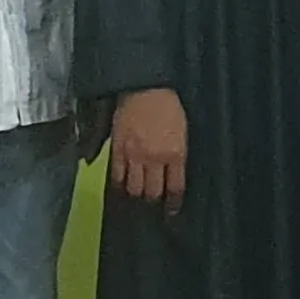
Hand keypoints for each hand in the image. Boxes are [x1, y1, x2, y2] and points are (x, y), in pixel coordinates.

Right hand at [108, 88, 189, 215]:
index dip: (173, 203)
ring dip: (136, 195)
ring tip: (137, 197)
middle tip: (153, 203)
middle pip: (152, 192)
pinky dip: (119, 186)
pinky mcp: (117, 149)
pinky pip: (116, 176)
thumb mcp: (183, 131)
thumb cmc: (169, 106)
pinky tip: (121, 189)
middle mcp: (154, 158)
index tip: (172, 211)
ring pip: (134, 188)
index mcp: (176, 153)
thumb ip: (177, 155)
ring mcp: (134, 155)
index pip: (175, 188)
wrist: (145, 87)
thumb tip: (173, 174)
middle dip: (154, 200)